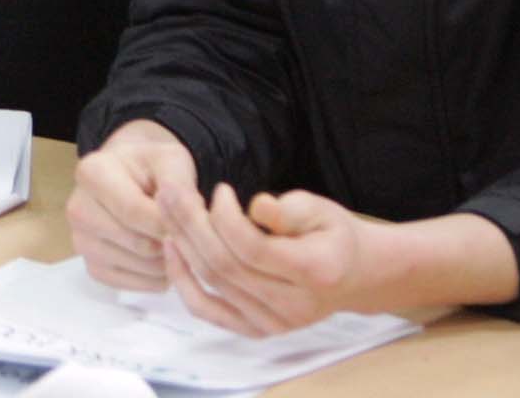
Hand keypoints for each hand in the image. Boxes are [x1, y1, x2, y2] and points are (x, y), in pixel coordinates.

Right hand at [69, 119, 198, 291]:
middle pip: (139, 243)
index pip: (134, 212)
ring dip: (167, 261)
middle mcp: (77, 209)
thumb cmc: (153, 167)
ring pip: (140, 267)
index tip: (191, 222)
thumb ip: (180, 187)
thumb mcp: (172, 160)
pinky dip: (156, 278)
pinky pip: (133, 284)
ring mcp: (81, 241)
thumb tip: (185, 221)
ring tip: (172, 239)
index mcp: (92, 173)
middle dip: (171, 243)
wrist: (134, 177)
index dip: (170, 223)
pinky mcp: (93, 267)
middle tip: (184, 230)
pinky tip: (161, 255)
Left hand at [159, 180, 363, 335]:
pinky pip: (207, 310)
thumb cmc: (332, 235)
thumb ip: (290, 209)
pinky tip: (171, 248)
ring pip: (212, 283)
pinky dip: (183, 280)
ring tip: (167, 211)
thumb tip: (257, 205)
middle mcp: (294, 307)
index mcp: (316, 273)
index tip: (220, 189)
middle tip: (172, 192)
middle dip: (191, 224)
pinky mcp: (255, 330)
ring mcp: (273, 324)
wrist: (352, 275)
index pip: (253, 248)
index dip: (226, 216)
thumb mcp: (322, 210)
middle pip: (226, 266)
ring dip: (182, 244)